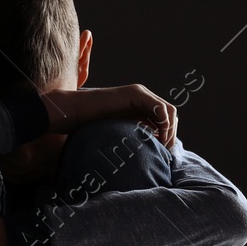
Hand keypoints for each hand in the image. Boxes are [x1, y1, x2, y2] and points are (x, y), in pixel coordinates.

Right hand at [41, 84, 176, 148]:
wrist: (75, 112)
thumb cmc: (90, 125)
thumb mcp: (119, 132)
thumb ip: (133, 135)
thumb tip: (148, 152)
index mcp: (140, 106)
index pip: (165, 118)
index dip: (169, 134)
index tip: (164, 151)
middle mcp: (143, 97)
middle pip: (170, 114)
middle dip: (171, 132)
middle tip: (165, 150)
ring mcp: (140, 93)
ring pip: (168, 110)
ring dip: (170, 129)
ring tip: (162, 145)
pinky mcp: (135, 93)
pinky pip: (159, 107)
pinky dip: (163, 123)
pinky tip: (158, 136)